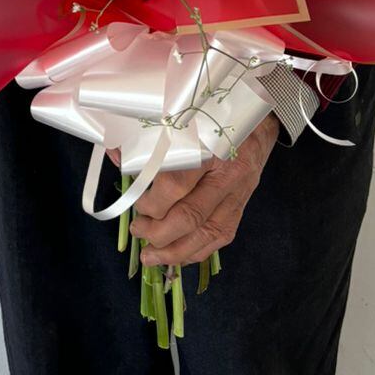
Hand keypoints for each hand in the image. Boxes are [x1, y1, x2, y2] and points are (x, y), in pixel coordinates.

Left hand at [130, 113, 279, 267]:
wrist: (258, 125)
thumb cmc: (216, 118)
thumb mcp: (184, 122)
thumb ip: (149, 140)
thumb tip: (116, 155)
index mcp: (209, 147)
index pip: (176, 184)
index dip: (152, 202)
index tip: (137, 203)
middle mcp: (227, 174)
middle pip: (190, 216)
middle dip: (158, 233)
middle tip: (138, 230)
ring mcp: (238, 195)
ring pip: (206, 234)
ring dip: (174, 252)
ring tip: (150, 256)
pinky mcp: (241, 208)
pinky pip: (220, 239)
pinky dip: (195, 252)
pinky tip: (176, 256)